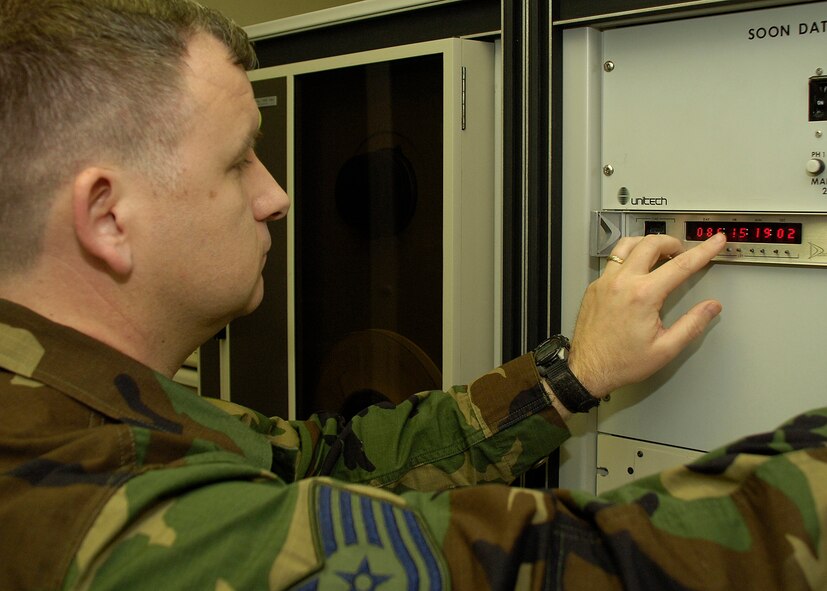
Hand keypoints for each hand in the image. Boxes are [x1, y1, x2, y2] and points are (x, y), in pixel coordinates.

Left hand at [568, 232, 725, 399]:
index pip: (681, 265)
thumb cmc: (621, 362)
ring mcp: (604, 282)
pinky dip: (629, 258)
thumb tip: (711, 307)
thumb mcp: (665, 349)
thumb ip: (692, 324)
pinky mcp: (594, 287)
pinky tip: (636, 270)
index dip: (703, 251)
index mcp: (642, 296)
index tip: (715, 242)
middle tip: (684, 251)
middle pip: (650, 243)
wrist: (588, 370)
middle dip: (673, 242)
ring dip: (647, 243)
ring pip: (626, 245)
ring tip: (660, 254)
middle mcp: (621, 283)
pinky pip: (613, 261)